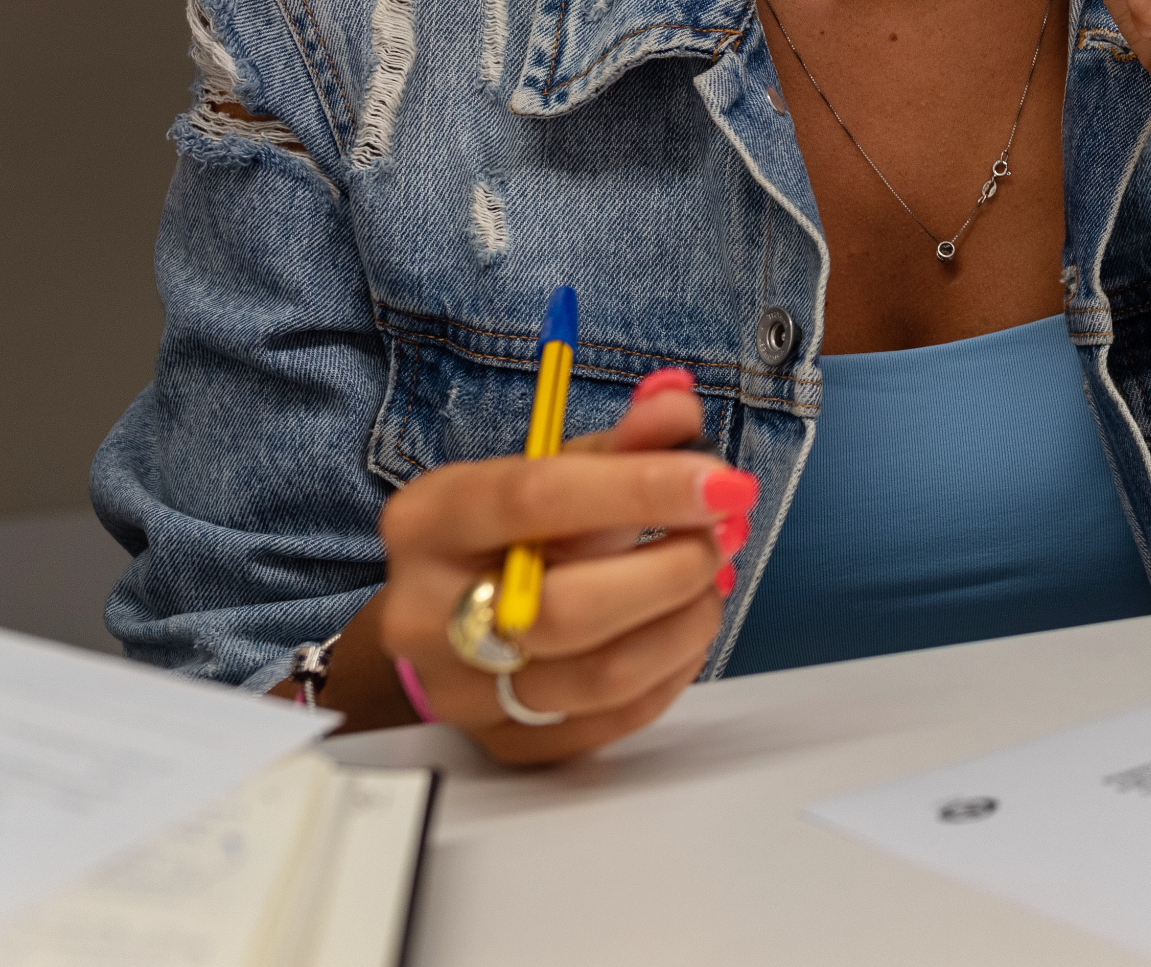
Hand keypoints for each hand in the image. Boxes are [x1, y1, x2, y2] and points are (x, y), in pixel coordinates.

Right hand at [302, 371, 748, 764]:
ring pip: (600, 677)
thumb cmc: (511, 532)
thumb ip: (624, 439)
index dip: (641, 489)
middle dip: (672, 570)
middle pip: (567, 608)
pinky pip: (613, 720)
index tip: (724, 484)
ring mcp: (459, 690)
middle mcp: (426, 612)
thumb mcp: (556, 467)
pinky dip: (672, 671)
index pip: (535, 499)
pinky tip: (687, 628)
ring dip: (686, 623)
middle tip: (724, 535)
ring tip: (714, 579)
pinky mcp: (503, 744)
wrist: (446, 617)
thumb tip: (677, 406)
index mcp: (430, 520)